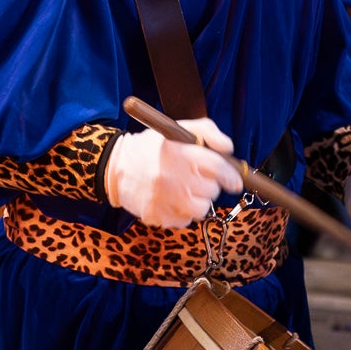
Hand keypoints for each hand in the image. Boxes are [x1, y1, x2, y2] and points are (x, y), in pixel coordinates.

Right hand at [103, 121, 241, 226]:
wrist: (115, 168)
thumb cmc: (151, 148)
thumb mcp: (178, 128)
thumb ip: (208, 132)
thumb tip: (229, 149)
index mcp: (178, 153)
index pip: (217, 167)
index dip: (231, 176)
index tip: (235, 181)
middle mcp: (171, 177)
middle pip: (211, 190)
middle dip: (210, 184)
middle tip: (198, 178)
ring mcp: (163, 200)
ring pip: (201, 209)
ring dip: (199, 200)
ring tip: (185, 189)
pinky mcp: (157, 216)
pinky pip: (185, 221)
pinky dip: (183, 212)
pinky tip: (172, 199)